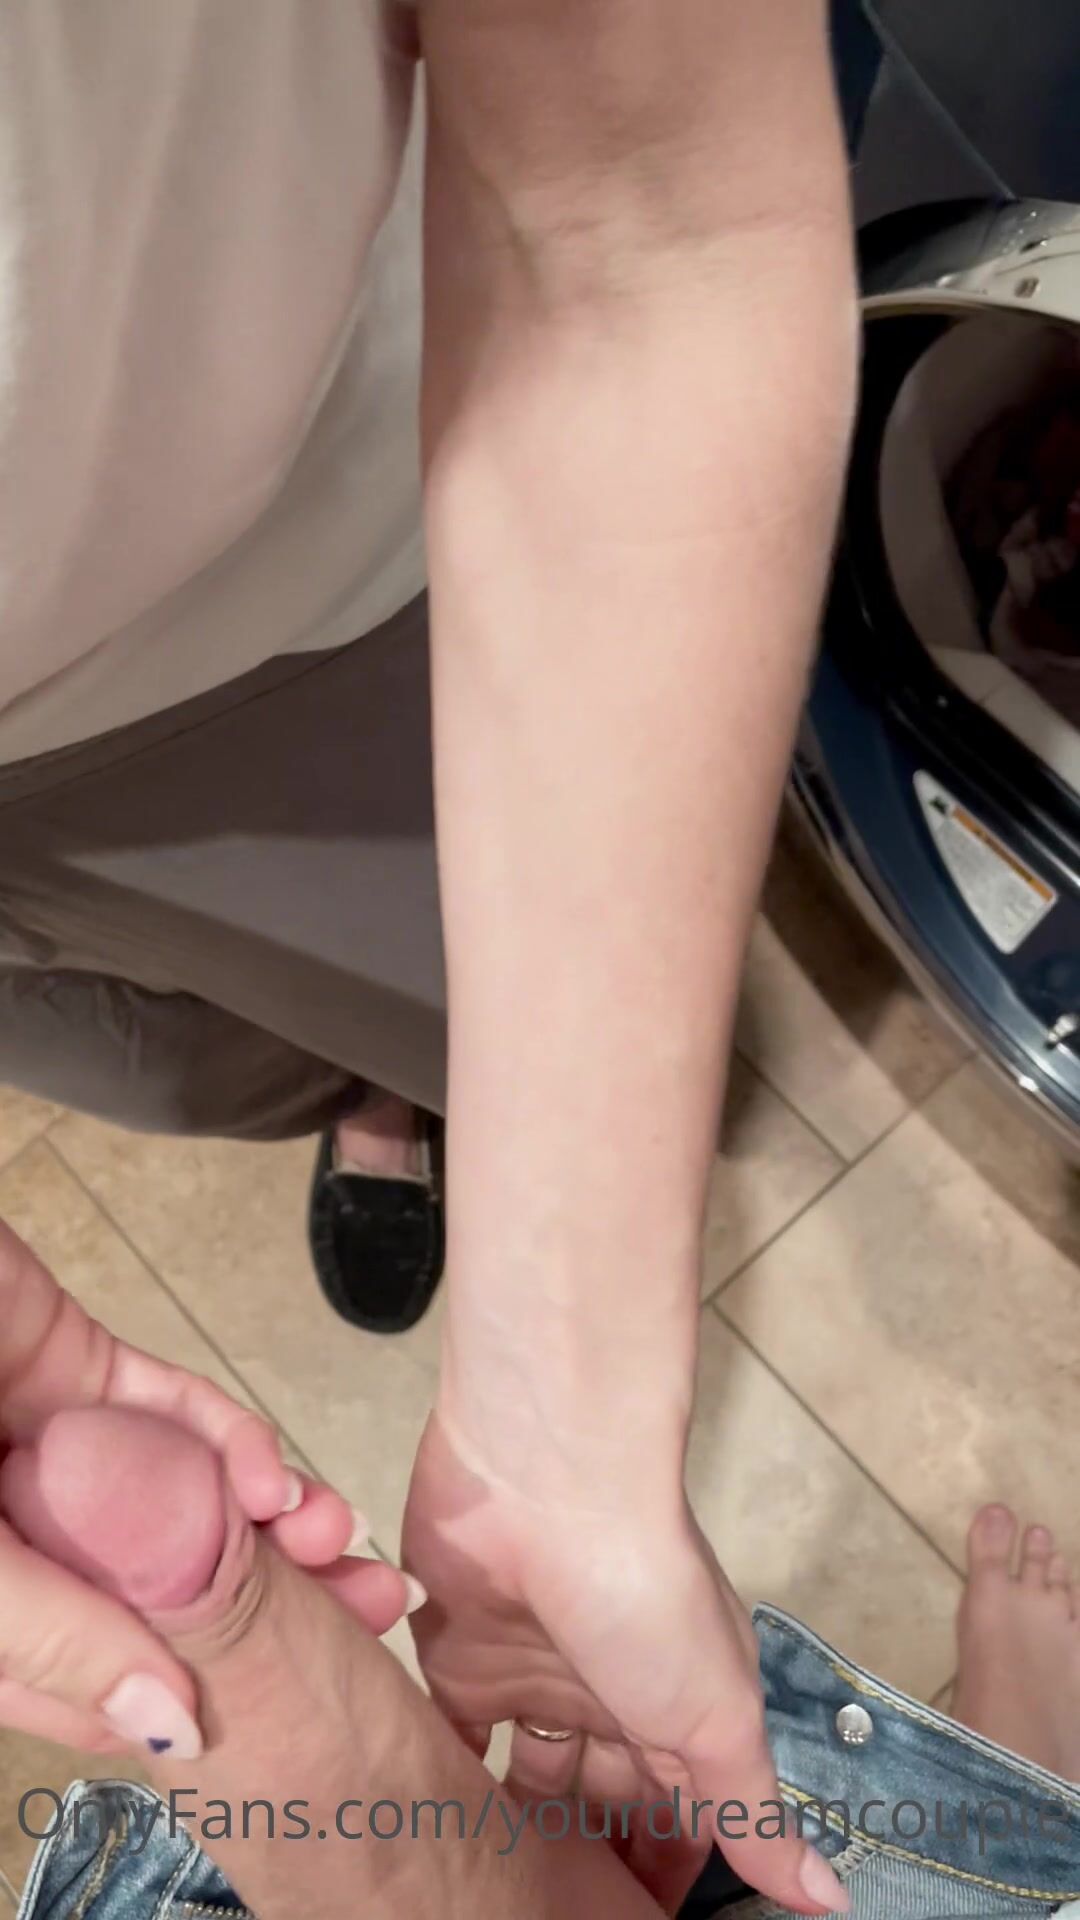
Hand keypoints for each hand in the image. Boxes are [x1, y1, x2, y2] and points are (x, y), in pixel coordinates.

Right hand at [0, 1217, 364, 1752]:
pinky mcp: (76, 1362)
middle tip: (369, 1618)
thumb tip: (167, 1729)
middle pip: (154, 1585)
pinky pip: (169, 1410)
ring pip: (179, 1496)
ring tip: (348, 1552)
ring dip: (270, 1525)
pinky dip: (230, 1442)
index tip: (294, 1712)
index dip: (180, 1699)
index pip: (78, 1681)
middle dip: (264, 1602)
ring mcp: (47, 1446)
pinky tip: (280, 1485)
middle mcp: (11, 1531)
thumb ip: (58, 1635)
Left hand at [404, 1410, 845, 1915]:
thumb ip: (755, 1812)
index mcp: (679, 1711)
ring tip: (492, 1908)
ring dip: (515, 1839)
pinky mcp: (459, 1660)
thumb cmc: (648, 1594)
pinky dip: (444, 1792)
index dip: (667, 1875)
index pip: (683, 1818)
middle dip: (589, 1865)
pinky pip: (449, 1746)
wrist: (546, 1478)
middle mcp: (608, 1700)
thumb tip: (833, 1903)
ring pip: (526, 1785)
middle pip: (601, 1807)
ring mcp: (531, 1678)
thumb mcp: (718, 1712)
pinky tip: (432, 1849)